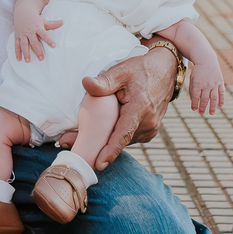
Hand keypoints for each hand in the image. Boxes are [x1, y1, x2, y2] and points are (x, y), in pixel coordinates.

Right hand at [14, 13, 63, 62]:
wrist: (22, 11)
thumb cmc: (35, 18)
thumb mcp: (43, 20)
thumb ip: (52, 24)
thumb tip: (62, 22)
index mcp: (37, 27)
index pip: (44, 34)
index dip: (49, 40)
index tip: (53, 46)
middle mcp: (30, 31)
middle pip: (34, 41)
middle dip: (37, 50)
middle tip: (41, 58)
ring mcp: (23, 34)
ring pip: (24, 44)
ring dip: (26, 53)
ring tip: (28, 61)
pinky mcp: (17, 36)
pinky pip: (17, 44)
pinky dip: (17, 52)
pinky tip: (19, 59)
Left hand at [81, 44, 176, 168]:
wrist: (164, 70)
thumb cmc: (140, 70)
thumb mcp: (120, 71)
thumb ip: (103, 81)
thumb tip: (86, 84)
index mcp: (141, 108)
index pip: (123, 134)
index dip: (110, 151)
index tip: (99, 164)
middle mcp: (148, 122)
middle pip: (119, 139)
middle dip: (96, 144)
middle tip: (68, 142)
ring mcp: (151, 129)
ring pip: (123, 140)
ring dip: (106, 139)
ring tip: (82, 135)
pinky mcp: (150, 131)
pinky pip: (129, 137)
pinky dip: (116, 135)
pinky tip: (105, 128)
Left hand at [188, 60, 225, 115]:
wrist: (206, 59)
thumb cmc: (197, 70)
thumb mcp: (192, 79)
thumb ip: (192, 89)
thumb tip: (193, 100)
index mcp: (197, 84)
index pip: (195, 97)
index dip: (194, 104)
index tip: (194, 109)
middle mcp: (206, 84)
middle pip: (205, 99)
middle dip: (203, 107)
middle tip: (201, 113)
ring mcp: (214, 83)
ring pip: (214, 98)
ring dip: (212, 106)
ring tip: (211, 113)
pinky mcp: (220, 81)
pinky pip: (222, 92)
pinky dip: (222, 99)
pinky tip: (221, 105)